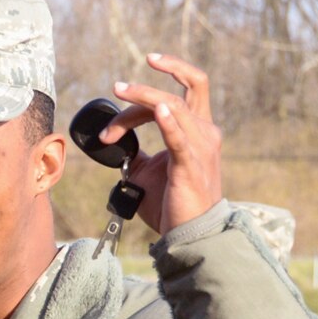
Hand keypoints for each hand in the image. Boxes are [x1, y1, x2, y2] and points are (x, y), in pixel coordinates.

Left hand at [99, 52, 223, 233]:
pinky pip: (180, 139)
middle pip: (181, 92)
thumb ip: (136, 153)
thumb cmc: (172, 203)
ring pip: (174, 106)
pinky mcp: (190, 166)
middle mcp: (204, 132)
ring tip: (120, 92)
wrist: (190, 233)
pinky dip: (168, 122)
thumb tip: (114, 144)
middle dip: (149, 84)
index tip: (114, 116)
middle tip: (117, 87)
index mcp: (197, 130)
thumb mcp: (148, 171)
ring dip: (142, 100)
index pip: (173, 98)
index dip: (140, 101)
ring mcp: (200, 148)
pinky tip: (158, 110)